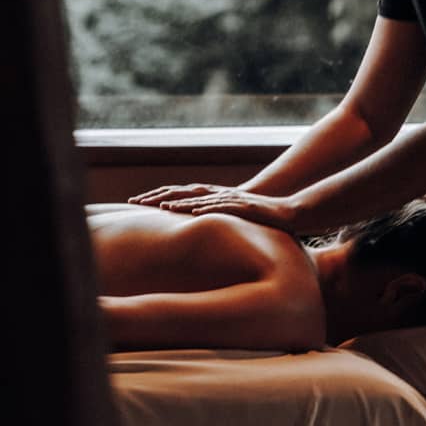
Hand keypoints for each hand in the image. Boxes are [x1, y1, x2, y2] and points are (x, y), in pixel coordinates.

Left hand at [129, 184, 300, 232]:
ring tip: (161, 207)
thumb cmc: (259, 220)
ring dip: (181, 201)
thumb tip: (192, 233)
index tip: (136, 203)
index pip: (180, 195)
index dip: (158, 197)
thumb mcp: (230, 222)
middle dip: (160, 196)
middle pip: (184, 192)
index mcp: (213, 197)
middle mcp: (219, 194)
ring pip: (201, 198)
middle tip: (136, 202)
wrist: (289, 213)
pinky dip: (207, 207)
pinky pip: (223, 206)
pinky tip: (194, 211)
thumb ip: (213, 223)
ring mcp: (232, 198)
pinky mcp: (245, 206)